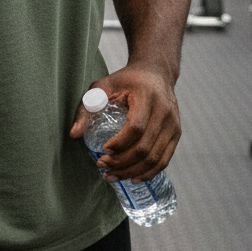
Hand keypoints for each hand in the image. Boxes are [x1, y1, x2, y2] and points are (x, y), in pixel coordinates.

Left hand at [68, 64, 180, 182]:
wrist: (156, 73)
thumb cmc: (127, 80)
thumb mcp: (103, 86)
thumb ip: (87, 107)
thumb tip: (74, 134)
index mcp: (147, 97)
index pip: (135, 127)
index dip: (119, 143)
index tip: (103, 150)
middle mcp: (164, 111)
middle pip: (144, 147)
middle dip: (122, 162)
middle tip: (103, 166)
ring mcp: (173, 124)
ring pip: (155, 158)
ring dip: (132, 171)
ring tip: (113, 175)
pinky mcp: (176, 133)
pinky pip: (164, 159)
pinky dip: (149, 173)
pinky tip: (133, 177)